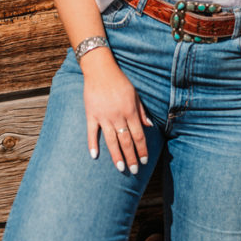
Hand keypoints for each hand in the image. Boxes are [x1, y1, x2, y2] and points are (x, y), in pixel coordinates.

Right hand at [82, 54, 152, 173]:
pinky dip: (92, 144)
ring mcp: (103, 117)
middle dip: (131, 157)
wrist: (100, 70)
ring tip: (121, 168)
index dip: (142, 149)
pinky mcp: (91, 115)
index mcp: (130, 112)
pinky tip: (95, 156)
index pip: (139, 135)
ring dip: (116, 156)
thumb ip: (141, 111)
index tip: (145, 161)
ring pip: (111, 141)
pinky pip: (91, 132)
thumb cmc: (120, 81)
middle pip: (126, 141)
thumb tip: (149, 126)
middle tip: (134, 171)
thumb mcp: (135, 94)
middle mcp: (118, 117)